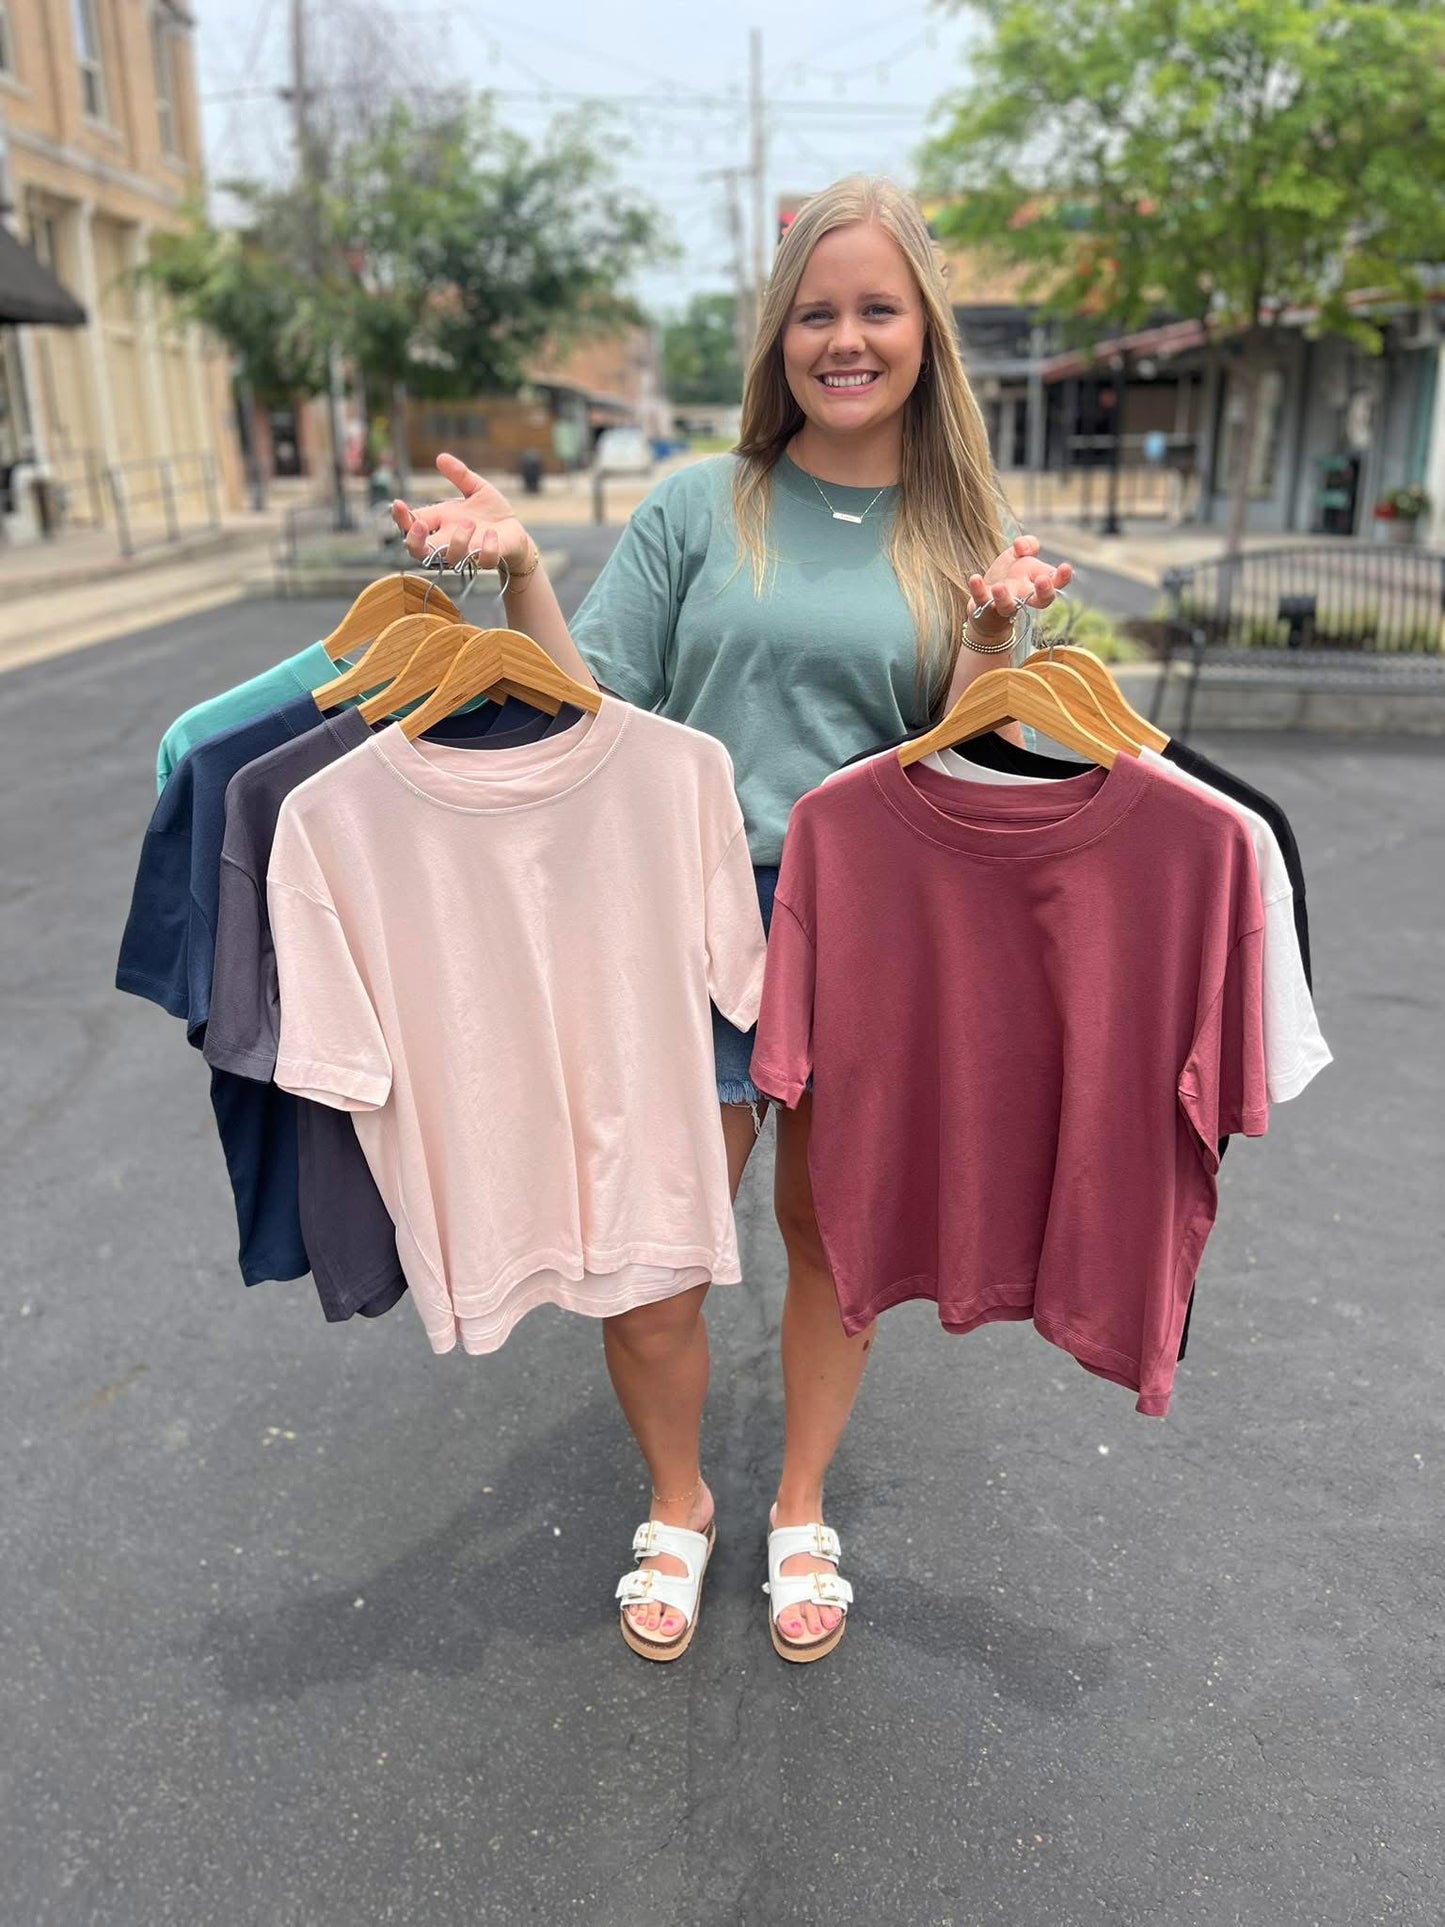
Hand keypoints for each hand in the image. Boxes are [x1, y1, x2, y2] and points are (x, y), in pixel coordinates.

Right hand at [390, 453, 532, 573]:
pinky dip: (486, 548)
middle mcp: (450, 542)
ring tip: (469, 522)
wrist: (515, 531)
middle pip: (420, 553)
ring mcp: (469, 553)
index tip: (398, 504)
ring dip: (458, 541)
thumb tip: (441, 457)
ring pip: (451, 559)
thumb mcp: (475, 488)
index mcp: (441, 524)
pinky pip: (484, 560)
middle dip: (415, 541)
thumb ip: (459, 475)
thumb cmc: (491, 512)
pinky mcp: (490, 558)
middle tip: (419, 524)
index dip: (402, 519)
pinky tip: (491, 533)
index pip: (412, 526)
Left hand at [966, 535, 1072, 642]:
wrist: (986, 600)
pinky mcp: (983, 606)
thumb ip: (1028, 545)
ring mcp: (1004, 604)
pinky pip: (981, 600)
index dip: (1063, 577)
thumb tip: (1020, 545)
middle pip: (1041, 601)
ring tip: (1000, 587)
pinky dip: (978, 590)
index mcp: (1038, 583)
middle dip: (1045, 592)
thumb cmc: (1009, 576)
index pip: (1056, 582)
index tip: (1066, 567)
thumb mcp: (1020, 555)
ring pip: (1008, 606)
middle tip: (1043, 580)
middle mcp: (1025, 597)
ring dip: (1005, 597)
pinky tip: (975, 578)